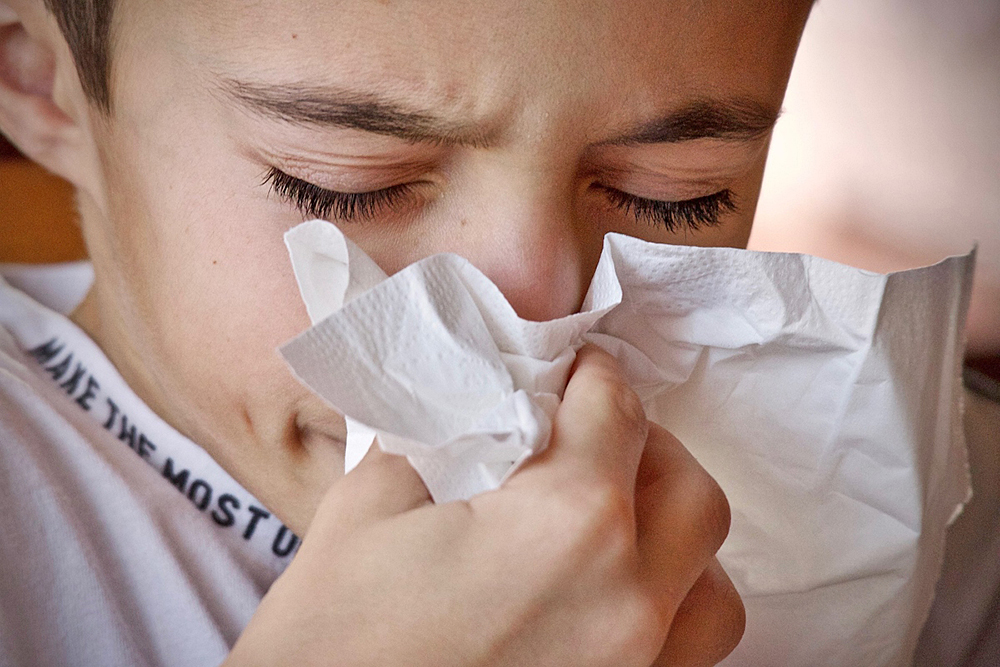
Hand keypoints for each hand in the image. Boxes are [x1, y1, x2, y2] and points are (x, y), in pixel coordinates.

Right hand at [226, 346, 742, 665]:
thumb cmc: (331, 642)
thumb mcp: (366, 509)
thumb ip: (440, 440)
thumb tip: (478, 411)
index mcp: (567, 524)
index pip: (614, 412)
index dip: (593, 376)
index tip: (576, 371)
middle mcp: (629, 600)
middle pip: (688, 490)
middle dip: (645, 447)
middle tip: (591, 439)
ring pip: (714, 585)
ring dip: (674, 537)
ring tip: (616, 525)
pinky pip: (691, 655)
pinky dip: (671, 611)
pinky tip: (611, 599)